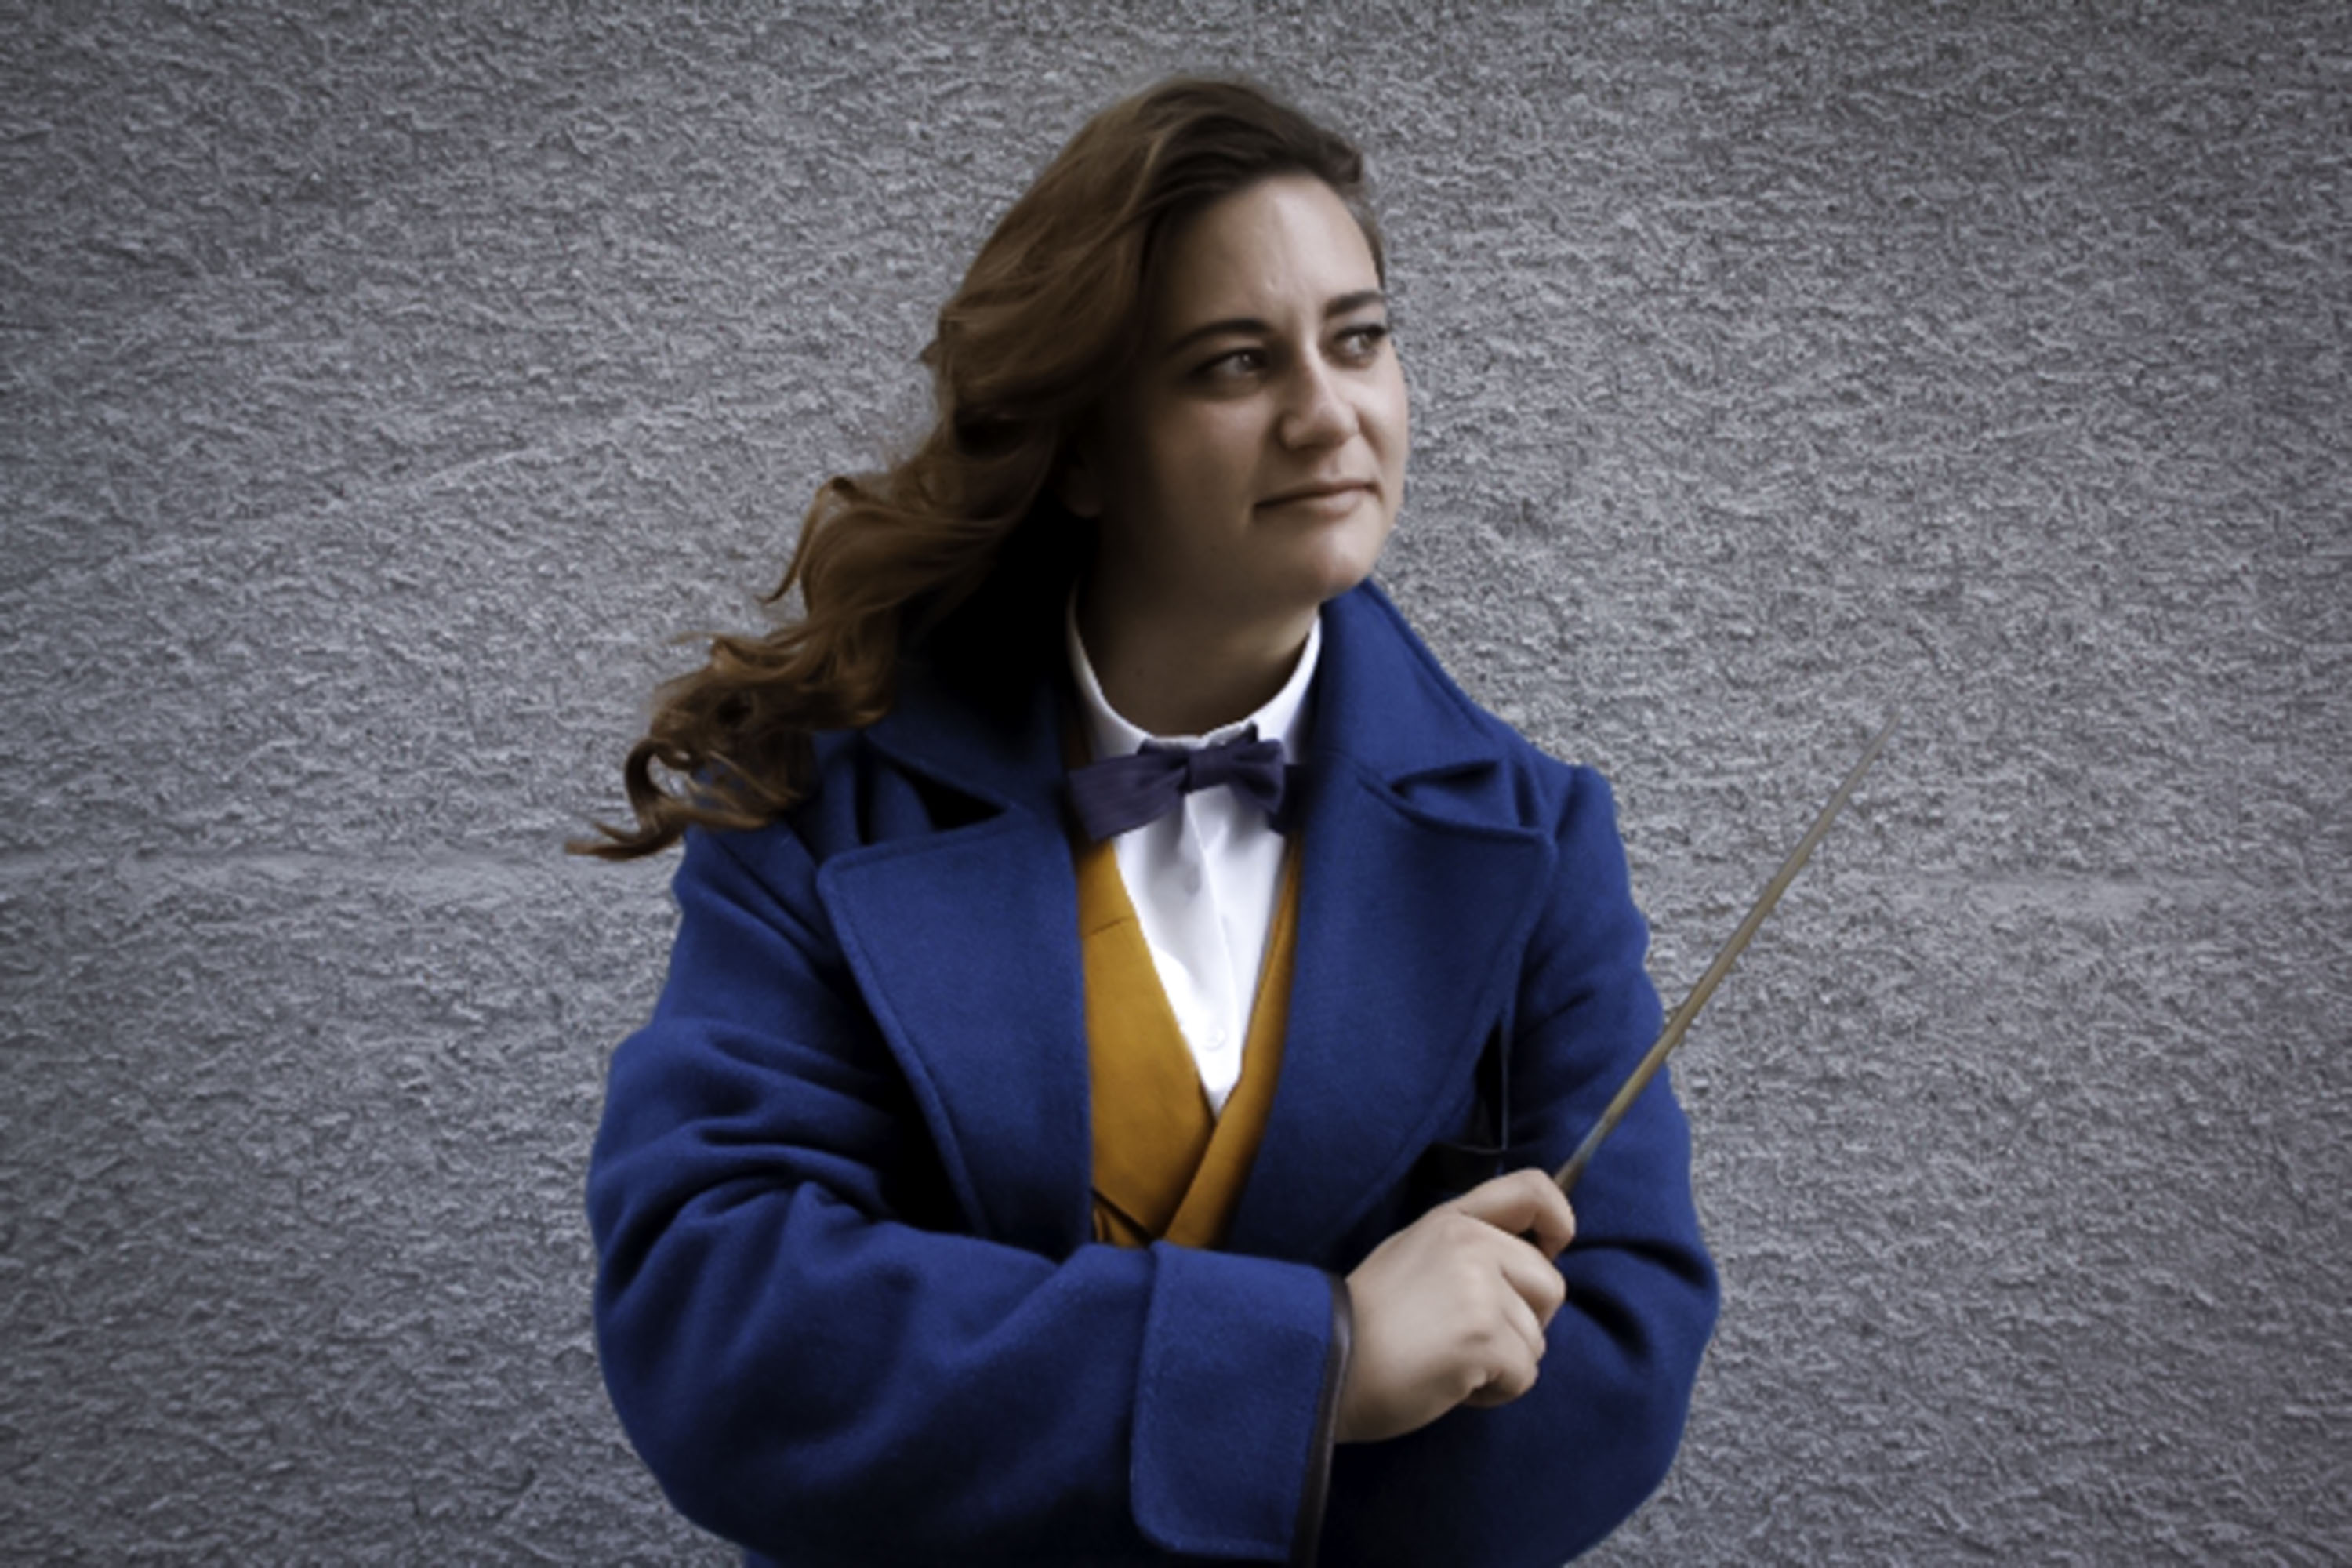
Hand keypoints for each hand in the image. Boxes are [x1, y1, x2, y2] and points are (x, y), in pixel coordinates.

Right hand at [1334, 1168, 1574, 1443]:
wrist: (1324, 1366)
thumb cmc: (1364, 1324)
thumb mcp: (1411, 1256)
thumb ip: (1466, 1249)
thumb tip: (1530, 1264)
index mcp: (1452, 1220)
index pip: (1534, 1189)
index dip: (1559, 1220)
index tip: (1551, 1251)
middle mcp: (1470, 1244)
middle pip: (1550, 1286)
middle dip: (1523, 1324)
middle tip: (1469, 1339)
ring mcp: (1479, 1289)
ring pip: (1536, 1339)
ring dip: (1502, 1364)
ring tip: (1448, 1361)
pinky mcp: (1484, 1337)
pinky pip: (1525, 1375)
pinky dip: (1495, 1392)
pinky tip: (1450, 1383)